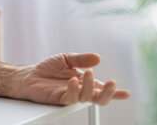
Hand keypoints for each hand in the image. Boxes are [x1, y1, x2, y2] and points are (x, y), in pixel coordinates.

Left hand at [13, 53, 129, 105]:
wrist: (30, 75)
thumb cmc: (48, 68)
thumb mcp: (67, 58)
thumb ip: (82, 59)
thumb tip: (98, 58)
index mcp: (85, 82)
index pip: (102, 88)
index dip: (115, 93)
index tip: (126, 94)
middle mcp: (80, 90)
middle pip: (99, 99)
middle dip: (108, 94)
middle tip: (111, 84)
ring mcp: (71, 95)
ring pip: (87, 98)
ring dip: (91, 87)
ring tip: (88, 73)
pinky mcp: (59, 98)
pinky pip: (71, 97)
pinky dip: (74, 89)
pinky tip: (73, 80)